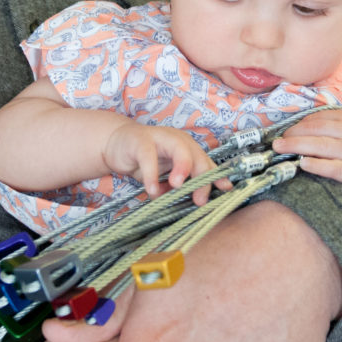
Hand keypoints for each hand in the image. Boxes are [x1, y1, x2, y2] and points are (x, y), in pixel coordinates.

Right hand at [104, 123, 230, 204]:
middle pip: (199, 158)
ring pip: (180, 151)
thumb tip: (189, 203)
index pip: (207, 164)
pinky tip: (151, 190)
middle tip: (199, 200)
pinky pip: (148, 157)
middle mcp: (179, 141)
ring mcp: (161, 138)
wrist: (116, 143)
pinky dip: (151, 175)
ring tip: (178, 187)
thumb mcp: (165, 176)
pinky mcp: (140, 141)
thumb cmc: (145, 161)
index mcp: (189, 149)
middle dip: (202, 179)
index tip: (226, 190)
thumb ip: (177, 187)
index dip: (217, 177)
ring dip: (182, 169)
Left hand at [272, 109, 341, 191]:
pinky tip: (302, 164)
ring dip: (296, 147)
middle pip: (315, 131)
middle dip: (292, 135)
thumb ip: (332, 120)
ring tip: (281, 149)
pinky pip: (330, 168)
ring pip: (319, 148)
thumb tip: (301, 125)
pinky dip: (315, 165)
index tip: (286, 131)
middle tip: (276, 142)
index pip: (317, 120)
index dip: (298, 125)